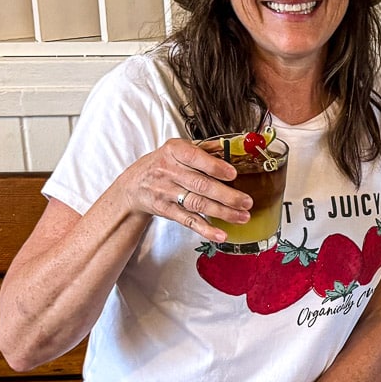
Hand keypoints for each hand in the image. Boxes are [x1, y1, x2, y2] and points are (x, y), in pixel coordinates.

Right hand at [122, 138, 253, 240]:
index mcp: (174, 151)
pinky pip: (188, 220)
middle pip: (200, 184)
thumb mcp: (177, 149)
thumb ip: (204, 148)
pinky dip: (205, 229)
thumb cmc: (163, 164)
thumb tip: (231, 147)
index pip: (195, 157)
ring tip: (242, 216)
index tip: (233, 174)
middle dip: (226, 195)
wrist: (134, 185)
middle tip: (246, 201)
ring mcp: (166, 192)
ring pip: (197, 204)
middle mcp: (169, 171)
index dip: (214, 166)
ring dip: (222, 212)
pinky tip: (220, 234)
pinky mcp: (166, 210)